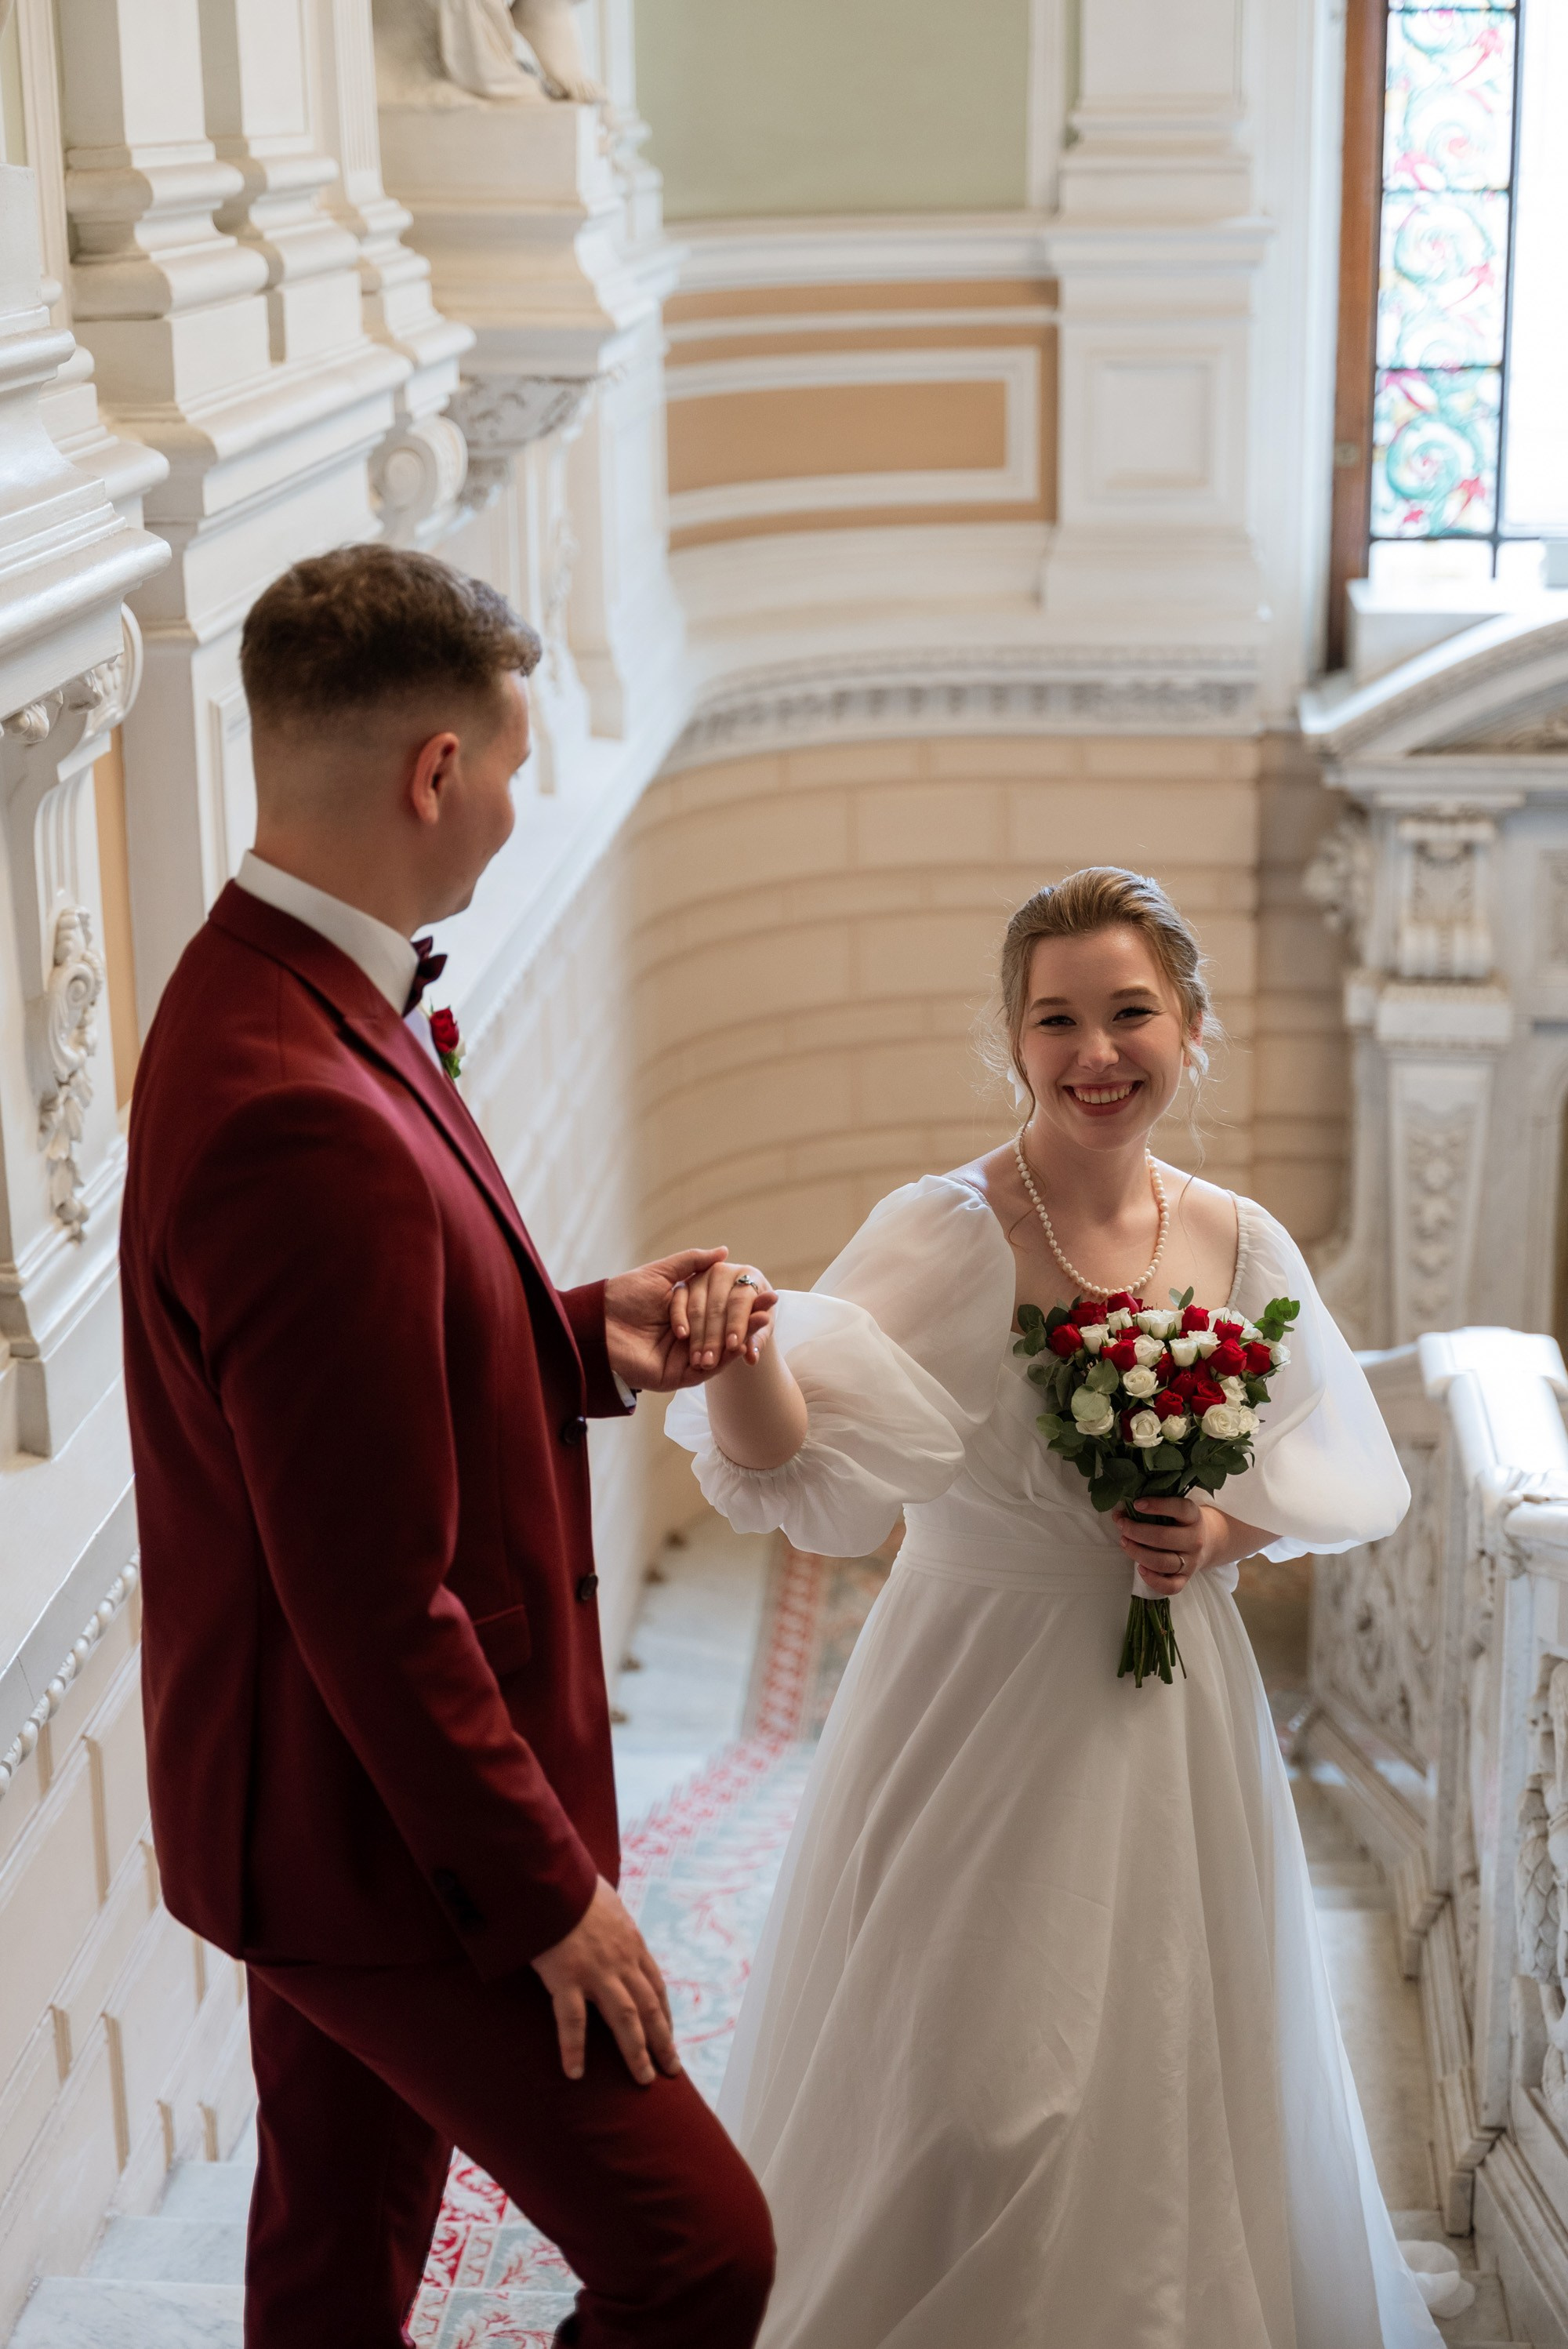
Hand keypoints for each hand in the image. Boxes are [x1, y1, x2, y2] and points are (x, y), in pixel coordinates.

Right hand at [532, 1877, 680, 2084]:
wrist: (553, 1878)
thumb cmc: (575, 1886)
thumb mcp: (606, 1901)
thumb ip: (611, 1919)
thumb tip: (610, 1918)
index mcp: (631, 1943)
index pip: (655, 1985)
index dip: (664, 2014)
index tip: (669, 2035)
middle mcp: (621, 1960)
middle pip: (649, 2007)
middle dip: (663, 2040)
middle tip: (672, 2069)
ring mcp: (596, 1971)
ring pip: (625, 2018)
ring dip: (636, 2051)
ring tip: (644, 2080)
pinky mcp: (566, 1977)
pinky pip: (573, 2021)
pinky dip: (575, 2048)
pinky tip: (575, 2073)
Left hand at [602, 1248, 773, 1392]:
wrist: (596, 1325)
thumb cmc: (622, 1297)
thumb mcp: (660, 1273)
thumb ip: (691, 1263)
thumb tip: (723, 1251)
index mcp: (682, 1313)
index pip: (719, 1308)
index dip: (741, 1301)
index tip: (765, 1289)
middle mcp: (685, 1336)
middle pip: (723, 1329)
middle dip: (749, 1317)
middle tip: (772, 1304)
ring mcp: (682, 1357)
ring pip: (719, 1349)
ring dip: (743, 1336)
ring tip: (765, 1321)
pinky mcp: (676, 1376)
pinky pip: (707, 1370)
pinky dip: (725, 1358)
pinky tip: (742, 1343)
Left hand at [1110, 1496, 1271, 1595]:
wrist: (1212, 1541)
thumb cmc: (1185, 1521)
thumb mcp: (1180, 1509)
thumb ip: (1158, 1506)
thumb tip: (1122, 1506)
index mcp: (1194, 1517)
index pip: (1179, 1508)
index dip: (1157, 1505)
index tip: (1137, 1503)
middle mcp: (1195, 1540)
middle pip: (1164, 1538)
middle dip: (1137, 1531)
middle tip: (1122, 1525)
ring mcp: (1191, 1561)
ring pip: (1163, 1562)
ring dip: (1138, 1553)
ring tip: (1124, 1542)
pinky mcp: (1186, 1578)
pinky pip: (1170, 1586)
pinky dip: (1153, 1581)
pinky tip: (1140, 1569)